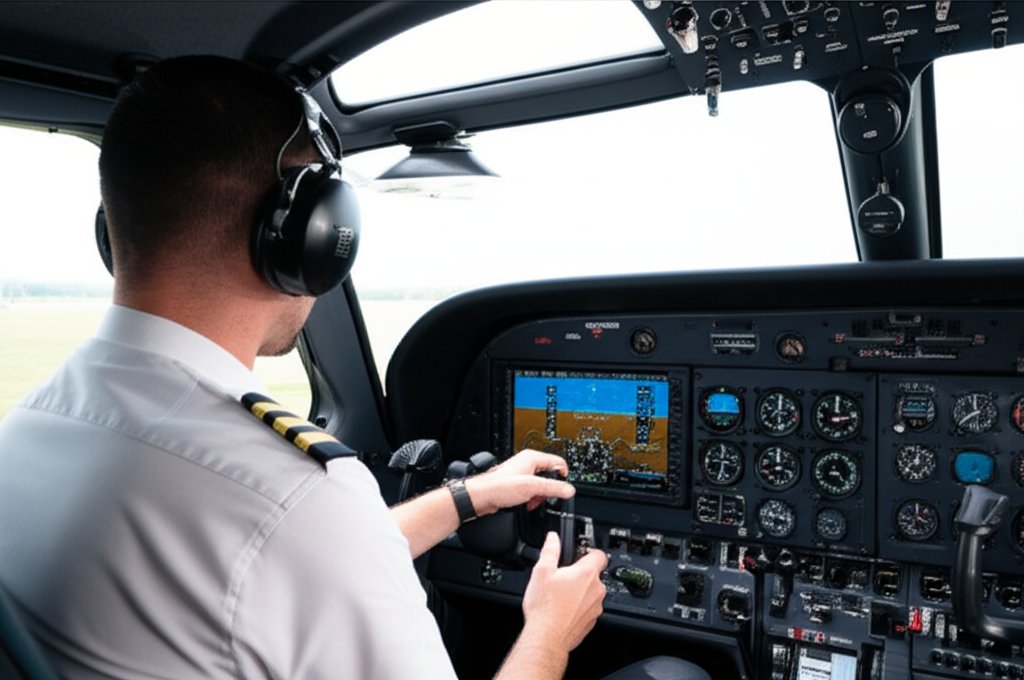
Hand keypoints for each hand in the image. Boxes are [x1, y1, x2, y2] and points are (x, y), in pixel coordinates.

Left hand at [462, 449, 573, 515]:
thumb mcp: (532, 487)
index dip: (563, 477)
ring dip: (539, 495)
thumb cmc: (500, 488)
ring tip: (532, 502)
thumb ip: (553, 488)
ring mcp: (521, 473)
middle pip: (549, 475)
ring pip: (540, 484)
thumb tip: (569, 490)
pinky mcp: (516, 484)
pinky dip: (531, 498)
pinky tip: (526, 503)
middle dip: (548, 489)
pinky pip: (531, 490)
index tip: (563, 489)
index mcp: (532, 458)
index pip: (558, 462)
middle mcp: (527, 463)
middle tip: (543, 497)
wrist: (481, 497)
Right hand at [521, 532, 607, 652]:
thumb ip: (550, 550)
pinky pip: (588, 609)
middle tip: (563, 578)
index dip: (590, 552)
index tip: (581, 554)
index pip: (600, 555)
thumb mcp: (542, 571)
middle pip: (594, 575)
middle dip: (580, 574)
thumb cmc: (545, 606)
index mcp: (586, 573)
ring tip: (560, 596)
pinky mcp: (591, 622)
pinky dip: (578, 608)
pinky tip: (562, 610)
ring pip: (591, 593)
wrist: (547, 636)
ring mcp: (595, 607)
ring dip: (580, 592)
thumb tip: (553, 538)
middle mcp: (596, 590)